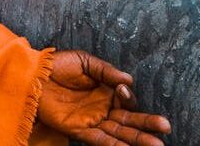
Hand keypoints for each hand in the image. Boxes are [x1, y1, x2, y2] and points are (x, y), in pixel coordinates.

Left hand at [37, 50, 170, 144]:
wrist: (33, 74)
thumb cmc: (58, 65)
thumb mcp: (85, 61)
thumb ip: (106, 71)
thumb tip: (128, 80)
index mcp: (106, 91)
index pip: (126, 99)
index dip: (128, 96)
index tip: (123, 89)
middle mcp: (102, 108)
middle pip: (129, 120)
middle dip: (147, 125)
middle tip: (166, 127)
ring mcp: (92, 120)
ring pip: (119, 133)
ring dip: (137, 139)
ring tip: (157, 144)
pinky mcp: (78, 130)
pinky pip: (99, 140)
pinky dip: (114, 145)